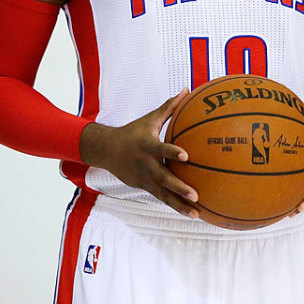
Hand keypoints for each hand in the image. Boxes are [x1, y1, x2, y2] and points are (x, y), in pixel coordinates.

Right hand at [78, 89, 199, 217]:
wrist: (106, 151)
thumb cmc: (133, 132)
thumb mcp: (149, 119)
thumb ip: (170, 107)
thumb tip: (187, 90)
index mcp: (147, 147)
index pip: (161, 149)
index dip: (172, 152)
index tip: (186, 156)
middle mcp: (146, 165)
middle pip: (163, 179)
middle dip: (179, 188)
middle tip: (195, 194)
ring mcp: (144, 179)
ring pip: (163, 195)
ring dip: (179, 205)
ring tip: (197, 213)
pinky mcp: (144, 187)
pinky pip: (162, 199)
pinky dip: (175, 206)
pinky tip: (193, 213)